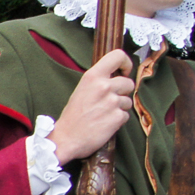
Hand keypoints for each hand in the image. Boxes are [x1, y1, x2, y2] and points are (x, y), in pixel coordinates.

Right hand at [47, 50, 135, 164]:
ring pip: (128, 101)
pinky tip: (105, 123)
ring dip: (119, 108)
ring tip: (103, 114)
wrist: (65, 139)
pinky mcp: (117, 117)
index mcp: (93, 76)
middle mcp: (104, 86)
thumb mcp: (82, 89)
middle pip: (128, 83)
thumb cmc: (72, 115)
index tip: (123, 72)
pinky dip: (117, 120)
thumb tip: (117, 76)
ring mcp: (112, 102)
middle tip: (108, 101)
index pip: (118, 56)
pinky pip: (126, 115)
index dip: (126, 63)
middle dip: (122, 92)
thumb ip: (98, 81)